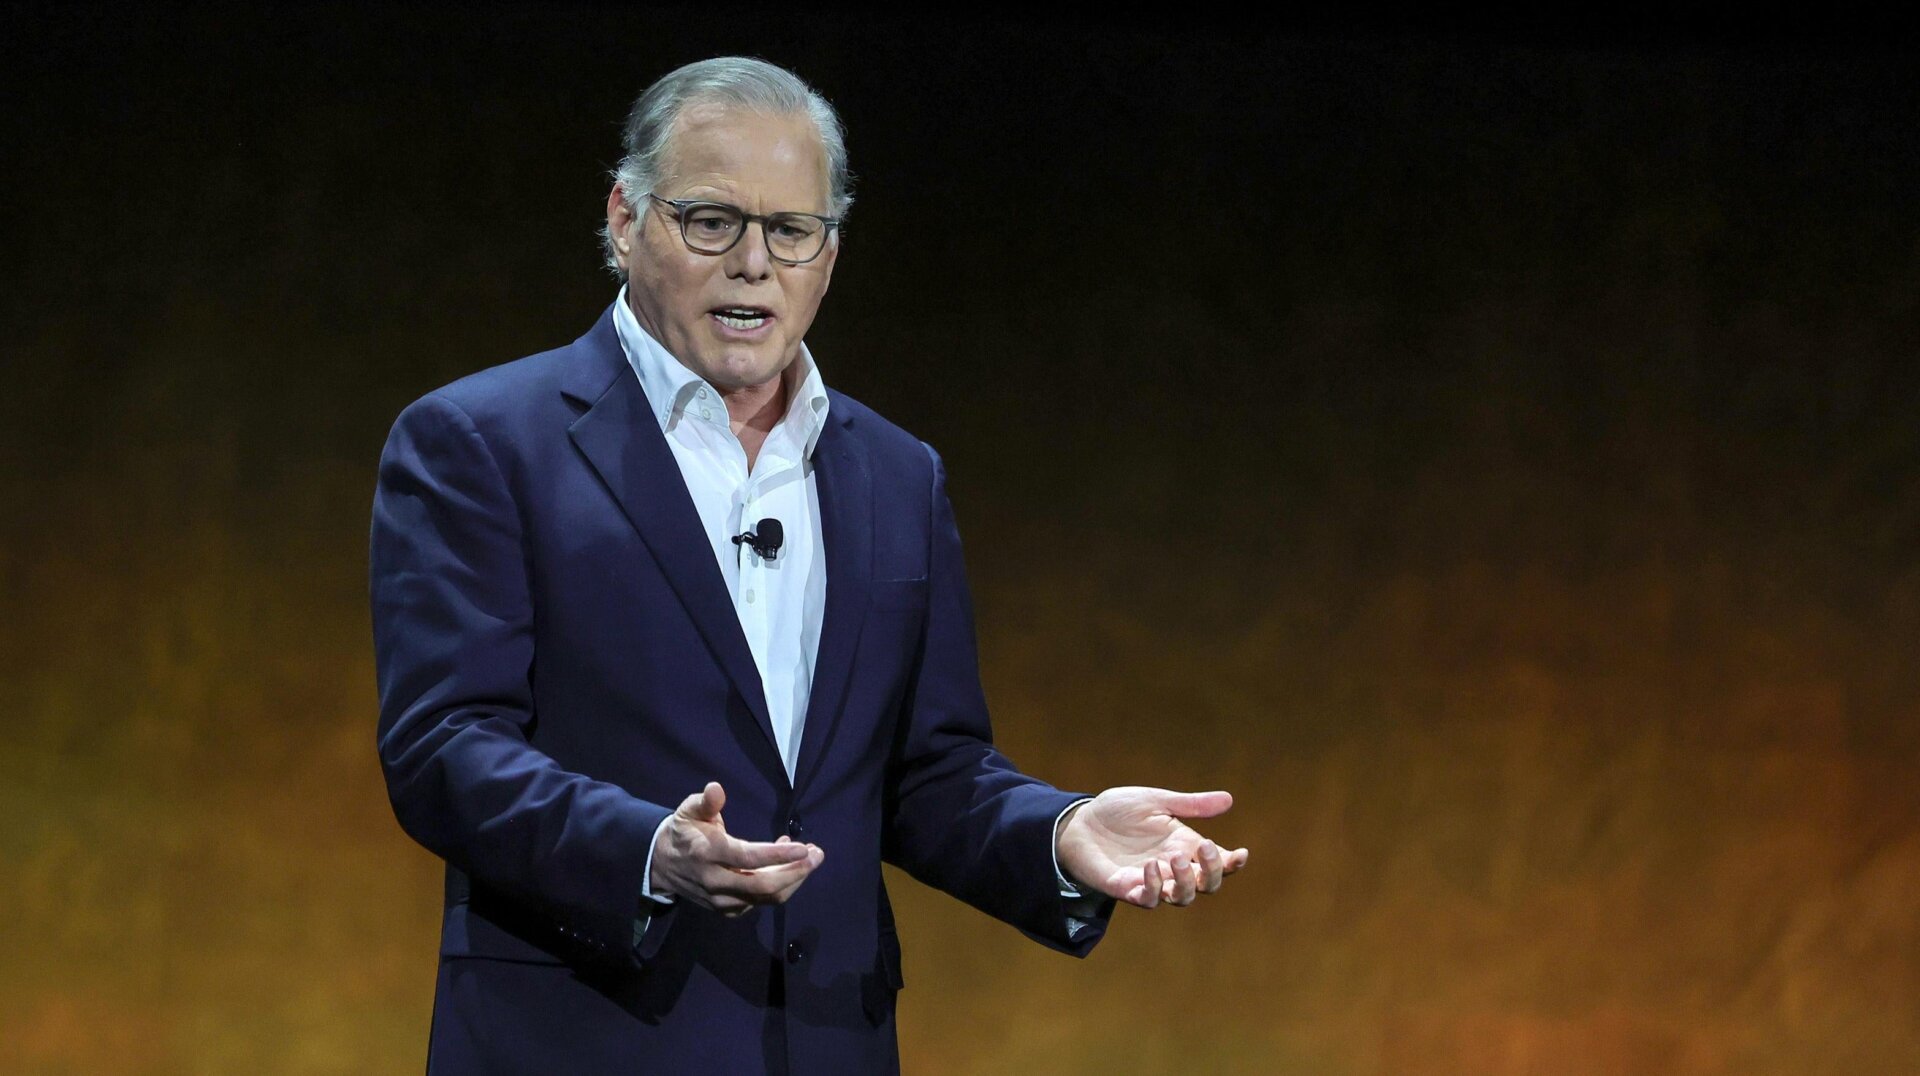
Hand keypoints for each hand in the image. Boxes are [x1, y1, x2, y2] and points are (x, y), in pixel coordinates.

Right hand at [649, 782, 823, 916]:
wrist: (662, 866)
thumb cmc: (683, 832)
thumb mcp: (688, 811)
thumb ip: (705, 802)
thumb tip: (716, 788)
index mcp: (707, 854)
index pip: (748, 858)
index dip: (777, 855)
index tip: (803, 847)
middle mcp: (715, 881)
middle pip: (764, 885)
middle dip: (796, 872)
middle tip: (818, 854)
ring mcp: (721, 900)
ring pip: (766, 897)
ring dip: (793, 879)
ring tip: (810, 858)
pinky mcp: (727, 910)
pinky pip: (761, 902)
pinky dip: (780, 885)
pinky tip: (788, 865)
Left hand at [1055, 786, 1248, 908]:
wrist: (1079, 821)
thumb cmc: (1117, 811)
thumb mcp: (1156, 801)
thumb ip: (1190, 804)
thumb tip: (1229, 799)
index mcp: (1183, 844)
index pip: (1216, 863)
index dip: (1232, 863)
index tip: (1241, 854)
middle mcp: (1171, 866)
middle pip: (1205, 885)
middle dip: (1212, 872)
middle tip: (1206, 849)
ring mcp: (1151, 880)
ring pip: (1181, 897)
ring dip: (1185, 882)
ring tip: (1176, 857)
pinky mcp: (1127, 889)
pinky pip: (1148, 900)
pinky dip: (1154, 887)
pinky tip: (1151, 866)